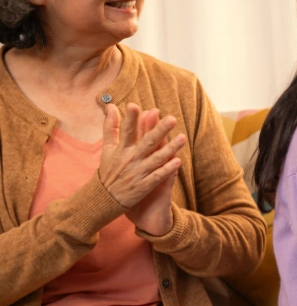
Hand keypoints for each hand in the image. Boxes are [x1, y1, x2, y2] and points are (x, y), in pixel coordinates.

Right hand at [98, 103, 185, 218]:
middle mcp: (131, 159)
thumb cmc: (109, 170)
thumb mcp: (107, 149)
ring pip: (156, 158)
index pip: (126, 131)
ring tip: (183, 138)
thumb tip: (111, 106)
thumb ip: (110, 127)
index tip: (134, 106)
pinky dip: (167, 169)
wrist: (105, 199)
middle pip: (146, 142)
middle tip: (172, 119)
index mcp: (122, 149)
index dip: (130, 119)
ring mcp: (138, 172)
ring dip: (170, 148)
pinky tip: (178, 161)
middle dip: (159, 130)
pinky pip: (158, 176)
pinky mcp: (144, 185)